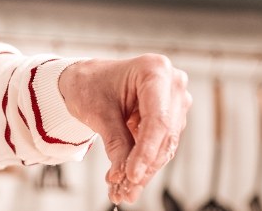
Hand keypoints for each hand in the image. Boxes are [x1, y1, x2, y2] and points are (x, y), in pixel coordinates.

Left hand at [57, 54, 190, 204]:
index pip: (157, 119)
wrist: (87, 80)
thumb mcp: (98, 112)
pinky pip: (161, 145)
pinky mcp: (170, 116)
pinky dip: (144, 163)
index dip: (146, 151)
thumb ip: (116, 142)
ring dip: (145, 169)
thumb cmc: (90, 85)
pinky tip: (128, 180)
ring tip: (124, 190)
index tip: (132, 176)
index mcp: (154, 70)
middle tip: (126, 190)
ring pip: (165, 144)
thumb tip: (124, 176)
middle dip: (144, 166)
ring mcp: (174, 100)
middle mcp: (171, 83)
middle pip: (165, 134)